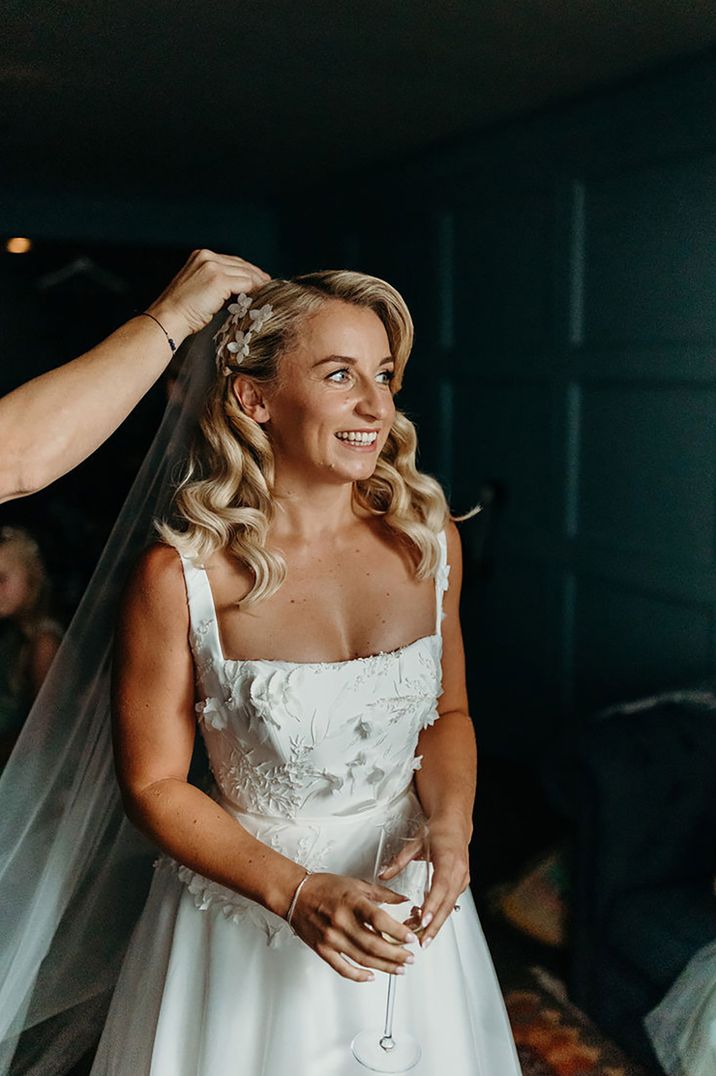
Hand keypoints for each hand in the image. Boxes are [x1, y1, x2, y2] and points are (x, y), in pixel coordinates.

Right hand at [146, 249, 270, 341]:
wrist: (169, 317)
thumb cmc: (183, 310)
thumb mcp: (199, 287)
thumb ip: (217, 282)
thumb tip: (239, 288)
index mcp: (200, 255)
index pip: (231, 260)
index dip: (247, 270)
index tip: (259, 278)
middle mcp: (207, 257)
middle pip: (240, 264)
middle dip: (256, 275)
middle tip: (269, 284)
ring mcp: (213, 267)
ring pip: (245, 274)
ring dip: (258, 283)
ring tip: (267, 292)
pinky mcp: (219, 280)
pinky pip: (245, 283)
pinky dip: (255, 290)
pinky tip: (261, 297)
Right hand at [288, 872, 418, 982]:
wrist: (295, 894)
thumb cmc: (324, 887)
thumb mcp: (356, 884)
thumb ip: (382, 894)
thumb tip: (403, 900)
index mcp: (352, 902)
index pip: (380, 921)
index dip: (399, 932)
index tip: (411, 939)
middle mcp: (342, 921)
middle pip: (374, 944)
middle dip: (397, 955)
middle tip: (410, 958)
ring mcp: (331, 938)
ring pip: (362, 959)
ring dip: (384, 967)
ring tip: (399, 968)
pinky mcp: (322, 950)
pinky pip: (342, 968)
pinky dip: (358, 975)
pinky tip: (371, 976)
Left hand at [378, 819, 469, 948]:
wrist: (455, 824)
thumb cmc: (438, 830)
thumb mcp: (416, 842)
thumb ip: (399, 860)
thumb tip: (384, 874)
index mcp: (449, 861)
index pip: (440, 888)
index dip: (432, 905)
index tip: (423, 920)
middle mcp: (459, 873)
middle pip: (447, 905)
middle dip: (434, 926)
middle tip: (422, 942)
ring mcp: (462, 879)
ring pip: (449, 907)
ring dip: (435, 923)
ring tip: (420, 936)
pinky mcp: (460, 884)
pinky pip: (450, 902)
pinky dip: (438, 913)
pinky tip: (425, 920)